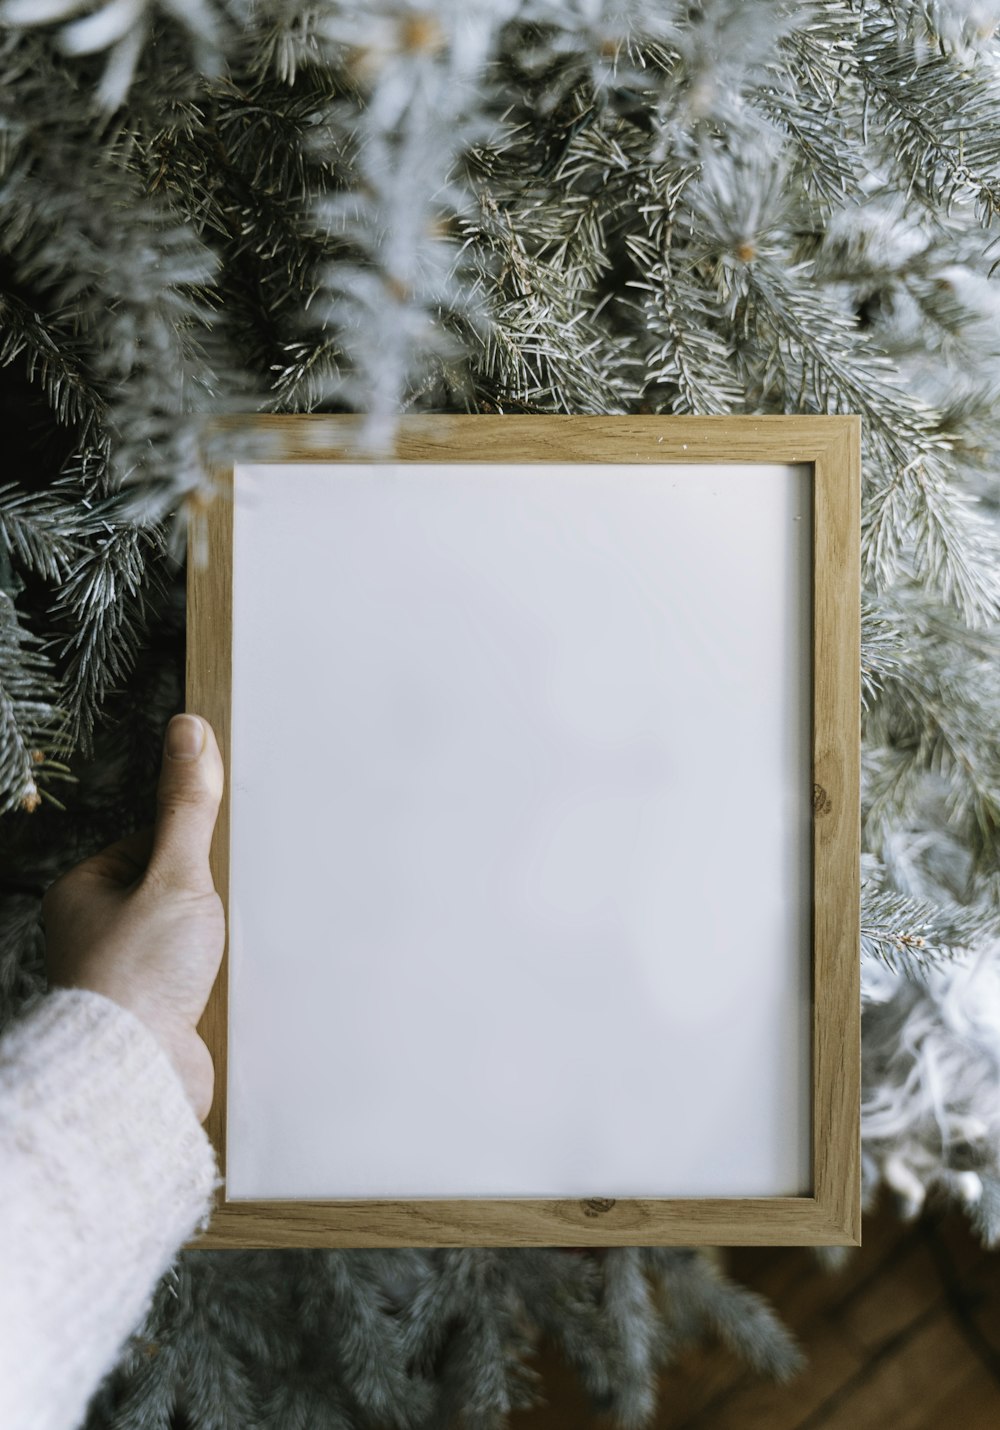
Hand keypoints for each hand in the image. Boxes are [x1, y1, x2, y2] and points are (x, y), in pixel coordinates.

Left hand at [43, 713, 225, 1122]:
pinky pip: (197, 981)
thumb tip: (187, 730)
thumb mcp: (173, 874)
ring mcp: (126, 977)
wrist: (135, 1076)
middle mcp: (97, 934)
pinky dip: (219, 980)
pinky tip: (230, 985)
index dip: (189, 847)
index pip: (149, 843)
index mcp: (83, 893)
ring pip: (187, 938)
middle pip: (172, 891)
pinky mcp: (155, 1014)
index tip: (213, 858)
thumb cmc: (135, 978)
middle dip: (207, 899)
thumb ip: (187, 805)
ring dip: (215, 944)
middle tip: (225, 906)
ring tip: (224, 952)